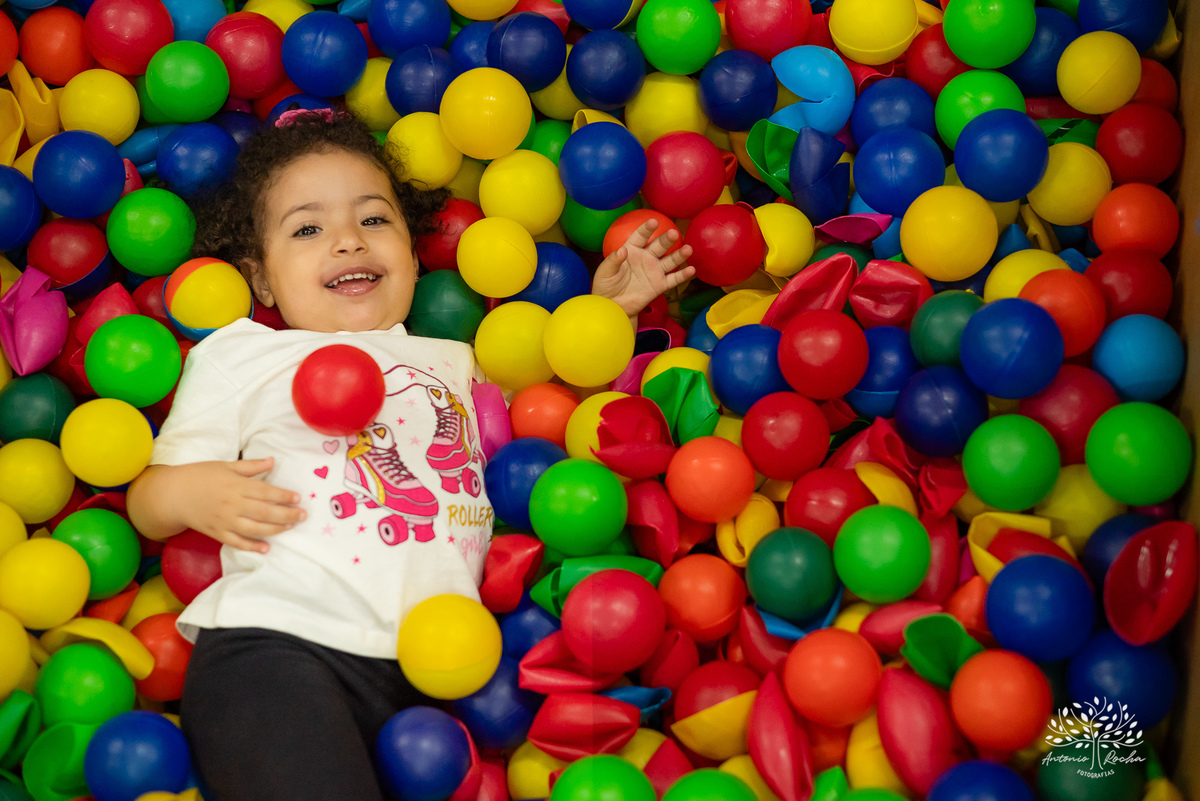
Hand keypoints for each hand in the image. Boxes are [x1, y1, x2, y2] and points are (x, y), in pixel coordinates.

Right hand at [172, 458, 304, 553]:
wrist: (173, 494)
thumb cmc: (201, 476)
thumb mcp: (226, 466)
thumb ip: (251, 466)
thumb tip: (273, 460)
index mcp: (235, 486)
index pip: (265, 492)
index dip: (283, 496)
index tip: (298, 498)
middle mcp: (232, 505)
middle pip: (264, 512)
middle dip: (286, 515)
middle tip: (303, 516)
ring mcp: (224, 521)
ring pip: (254, 529)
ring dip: (275, 529)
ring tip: (290, 527)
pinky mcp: (217, 533)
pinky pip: (237, 542)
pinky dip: (252, 546)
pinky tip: (266, 548)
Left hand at [591, 219, 695, 317]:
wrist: (612, 306)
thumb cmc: (605, 285)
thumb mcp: (605, 272)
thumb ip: (613, 260)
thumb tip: (622, 250)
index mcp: (632, 250)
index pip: (640, 237)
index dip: (647, 229)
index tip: (653, 222)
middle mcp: (645, 258)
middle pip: (659, 246)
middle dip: (666, 240)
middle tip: (674, 233)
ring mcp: (654, 271)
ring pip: (669, 261)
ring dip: (679, 255)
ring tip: (688, 249)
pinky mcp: (659, 285)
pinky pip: (673, 280)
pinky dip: (683, 276)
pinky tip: (691, 270)